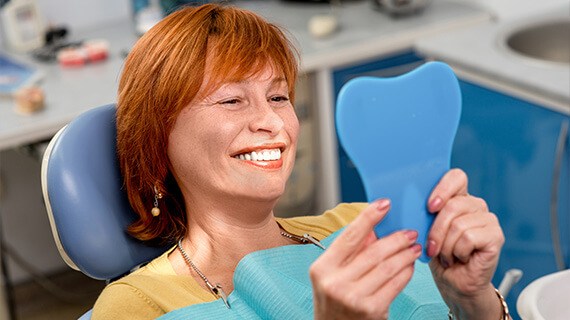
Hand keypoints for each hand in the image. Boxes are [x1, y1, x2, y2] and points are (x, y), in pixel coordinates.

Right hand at [310, 199, 421, 319]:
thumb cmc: (335, 302)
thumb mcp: (333, 275)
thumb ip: (351, 252)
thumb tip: (375, 227)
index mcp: (322, 268)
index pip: (349, 236)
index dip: (369, 217)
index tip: (385, 203)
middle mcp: (335, 282)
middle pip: (373, 251)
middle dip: (396, 239)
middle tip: (410, 232)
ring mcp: (353, 297)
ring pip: (387, 267)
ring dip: (405, 254)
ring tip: (414, 248)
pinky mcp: (371, 310)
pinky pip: (395, 284)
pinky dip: (406, 272)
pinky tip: (410, 266)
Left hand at [427, 169, 504, 318]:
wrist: (453, 283)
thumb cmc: (439, 256)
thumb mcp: (426, 230)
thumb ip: (425, 213)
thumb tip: (410, 202)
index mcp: (459, 198)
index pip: (456, 177)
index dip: (442, 188)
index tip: (430, 207)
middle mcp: (476, 205)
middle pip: (453, 205)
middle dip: (436, 230)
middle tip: (433, 247)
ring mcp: (488, 219)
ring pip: (459, 224)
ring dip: (446, 246)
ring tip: (448, 255)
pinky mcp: (496, 236)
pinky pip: (469, 237)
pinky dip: (458, 251)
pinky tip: (461, 258)